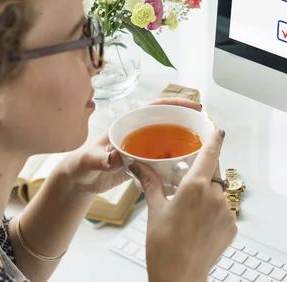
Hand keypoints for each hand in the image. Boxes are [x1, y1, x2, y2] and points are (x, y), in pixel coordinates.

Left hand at [57, 98, 202, 194]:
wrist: (79, 182)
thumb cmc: (81, 166)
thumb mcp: (89, 161)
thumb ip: (100, 159)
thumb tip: (116, 156)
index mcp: (128, 124)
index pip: (155, 108)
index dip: (175, 104)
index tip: (194, 106)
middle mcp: (139, 133)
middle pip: (168, 121)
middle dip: (188, 121)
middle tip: (208, 126)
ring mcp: (143, 148)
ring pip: (169, 140)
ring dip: (186, 141)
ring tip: (205, 146)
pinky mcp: (145, 163)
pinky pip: (166, 159)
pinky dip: (178, 161)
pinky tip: (189, 166)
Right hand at [130, 129, 236, 281]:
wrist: (179, 276)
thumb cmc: (164, 246)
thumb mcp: (155, 210)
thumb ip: (151, 183)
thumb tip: (139, 166)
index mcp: (195, 187)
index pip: (210, 153)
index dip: (215, 138)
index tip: (217, 129)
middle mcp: (214, 196)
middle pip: (214, 172)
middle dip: (204, 172)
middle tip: (190, 182)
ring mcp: (226, 211)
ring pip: (219, 192)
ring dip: (208, 195)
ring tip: (190, 212)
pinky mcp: (232, 226)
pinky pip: (224, 210)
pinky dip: (214, 212)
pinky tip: (199, 225)